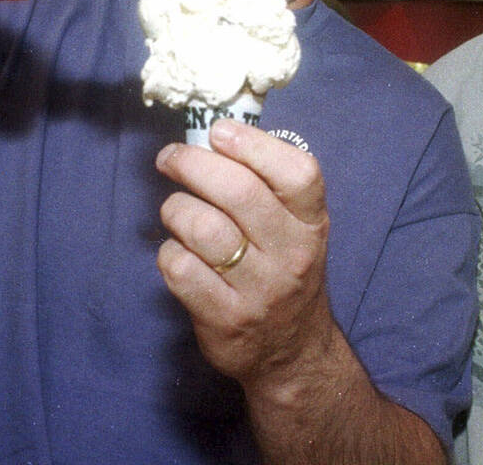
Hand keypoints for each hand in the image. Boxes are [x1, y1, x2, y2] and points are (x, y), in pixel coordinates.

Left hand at [155, 119, 336, 386]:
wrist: (293, 351)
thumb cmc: (285, 269)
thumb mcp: (297, 228)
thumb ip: (267, 185)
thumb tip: (214, 136)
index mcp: (312, 223)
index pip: (298, 173)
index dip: (254, 145)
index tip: (218, 131)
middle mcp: (292, 254)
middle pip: (239, 193)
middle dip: (194, 164)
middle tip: (171, 158)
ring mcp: (260, 290)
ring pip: (204, 229)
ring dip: (176, 209)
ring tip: (176, 210)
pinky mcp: (225, 319)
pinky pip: (181, 269)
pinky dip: (169, 252)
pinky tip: (178, 252)